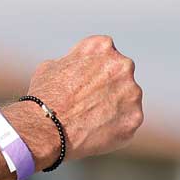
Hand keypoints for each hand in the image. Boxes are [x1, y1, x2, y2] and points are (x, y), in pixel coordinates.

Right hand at [19, 35, 144, 163]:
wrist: (46, 128)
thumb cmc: (44, 96)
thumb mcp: (52, 65)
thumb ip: (73, 62)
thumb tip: (76, 67)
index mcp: (103, 46)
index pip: (106, 54)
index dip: (94, 70)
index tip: (84, 83)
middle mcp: (123, 65)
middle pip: (121, 76)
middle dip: (109, 87)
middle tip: (89, 103)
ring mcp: (132, 93)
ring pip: (128, 100)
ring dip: (115, 108)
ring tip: (90, 120)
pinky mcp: (135, 118)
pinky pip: (128, 122)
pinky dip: (116, 128)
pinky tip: (96, 133)